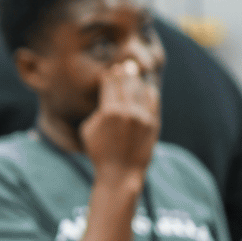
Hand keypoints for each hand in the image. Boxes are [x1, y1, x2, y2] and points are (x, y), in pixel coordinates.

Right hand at [80, 61, 159, 178]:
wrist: (121, 173)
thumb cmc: (99, 152)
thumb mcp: (88, 129)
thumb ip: (98, 110)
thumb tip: (107, 98)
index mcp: (109, 111)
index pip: (110, 84)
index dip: (109, 76)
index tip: (108, 72)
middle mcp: (128, 111)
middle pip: (126, 83)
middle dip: (123, 74)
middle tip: (122, 67)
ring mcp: (143, 117)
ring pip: (140, 89)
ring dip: (135, 80)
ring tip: (133, 73)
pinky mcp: (153, 123)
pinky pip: (153, 100)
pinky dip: (148, 92)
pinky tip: (145, 88)